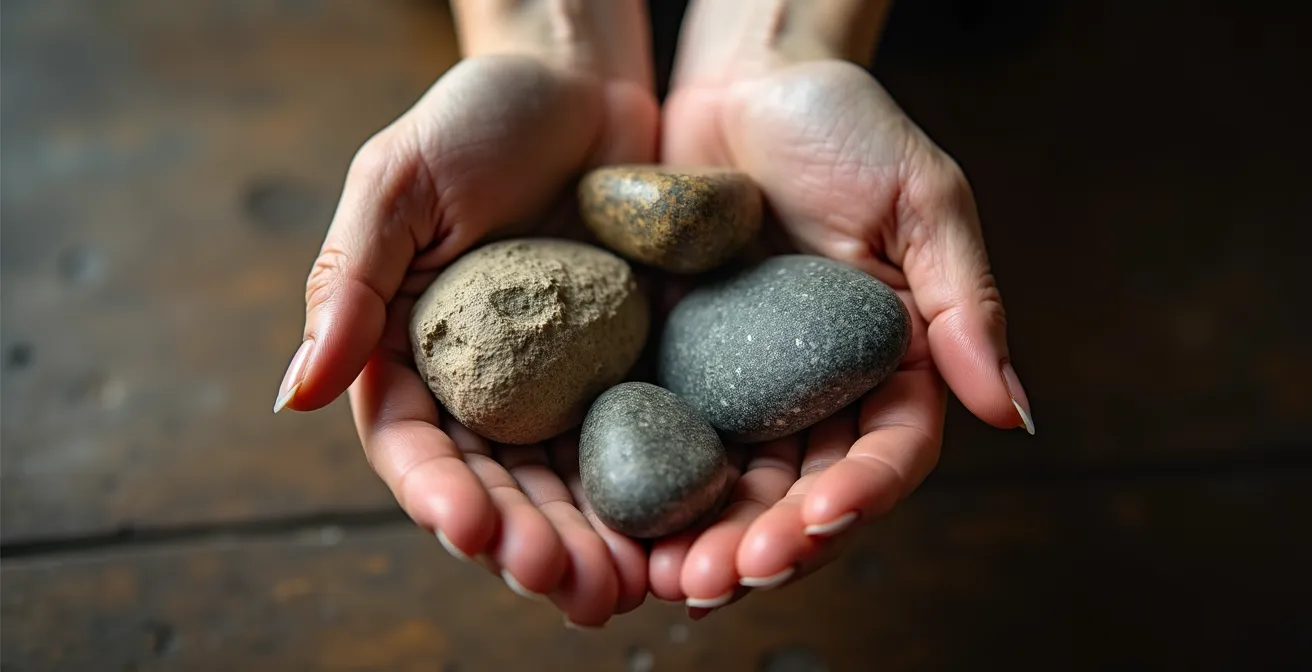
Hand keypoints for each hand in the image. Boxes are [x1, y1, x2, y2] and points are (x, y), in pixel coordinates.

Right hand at [273, 2, 658, 626]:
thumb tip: (295, 394)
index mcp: (416, 353)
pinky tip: (673, 539)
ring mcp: (563, 385)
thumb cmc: (479, 117)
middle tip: (564, 586)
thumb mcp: (400, 183)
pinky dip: (649, 497)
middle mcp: (488, 385)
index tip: (470, 529)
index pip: (417, 445)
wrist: (586, 83)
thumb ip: (349, 284)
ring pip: (569, 487)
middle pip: (500, 486)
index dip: (441, 493)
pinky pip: (638, 444)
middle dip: (526, 544)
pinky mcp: (630, 370)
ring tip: (618, 590)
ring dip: (588, 545)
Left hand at [649, 0, 1033, 610]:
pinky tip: (619, 527)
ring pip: (734, 485)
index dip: (860, 494)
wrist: (740, 82)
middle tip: (719, 579)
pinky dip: (647, 489)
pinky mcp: (675, 367)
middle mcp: (817, 389)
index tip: (818, 519)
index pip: (888, 451)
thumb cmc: (841, 124)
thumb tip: (1014, 415)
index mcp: (889, 361)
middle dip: (768, 544)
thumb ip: (965, 304)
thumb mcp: (920, 199)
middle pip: (803, 490)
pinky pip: (664, 439)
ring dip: (705, 539)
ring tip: (668, 580)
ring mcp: (743, 385)